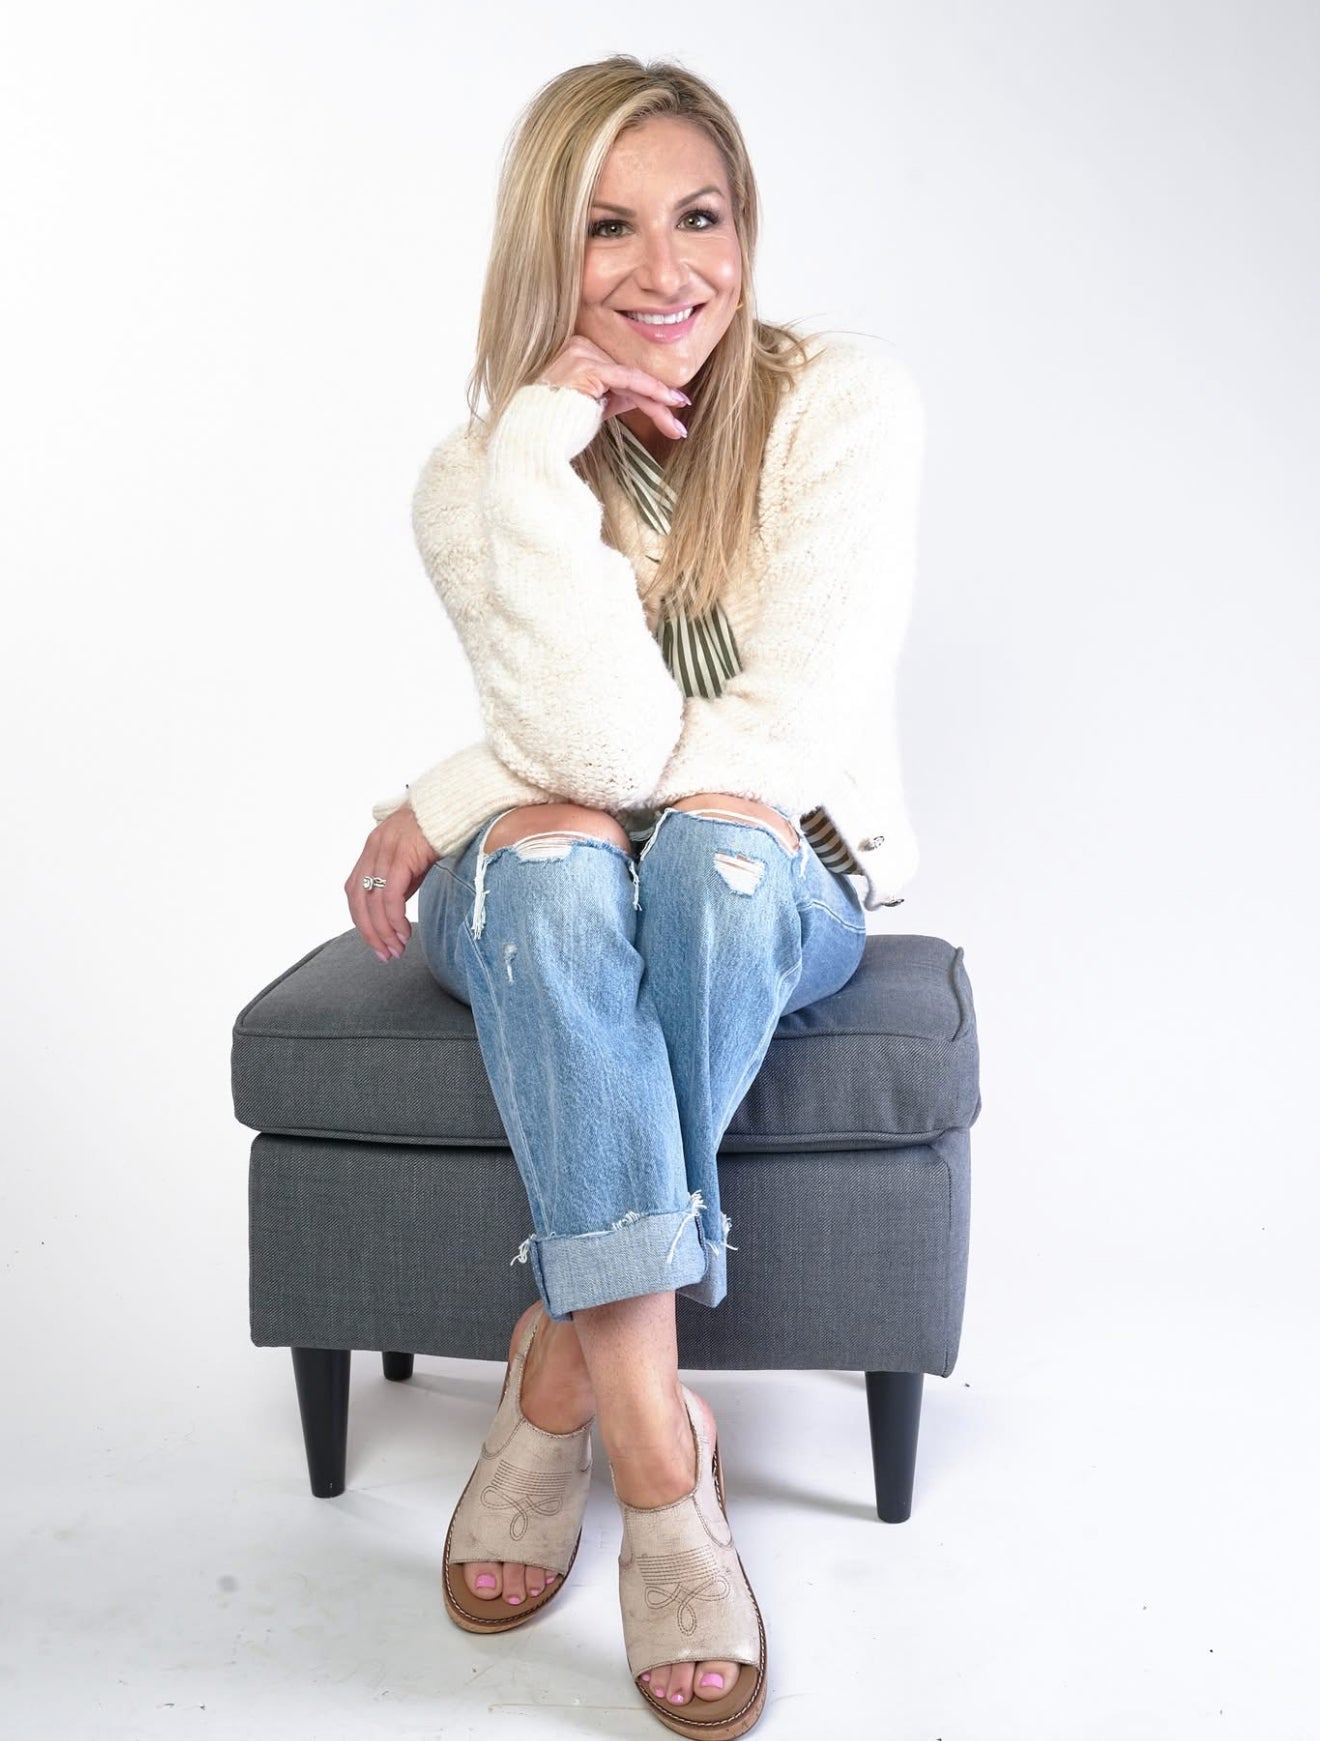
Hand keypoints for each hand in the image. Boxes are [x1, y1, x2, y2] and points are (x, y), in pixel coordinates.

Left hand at [345, 804, 438, 962]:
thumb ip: (401, 880)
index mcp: (372, 850)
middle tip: (384, 954)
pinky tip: (404, 932)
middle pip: (359, 900)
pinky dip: (394, 917)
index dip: (362, 921)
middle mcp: (374, 849)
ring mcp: (386, 851)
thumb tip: (395, 909)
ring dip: (383, 930)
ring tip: (397, 949)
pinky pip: (392, 893)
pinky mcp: (403, 855)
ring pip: (375, 901)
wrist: (456, 803)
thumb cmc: (438, 829)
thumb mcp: (413, 858)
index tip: (376, 942)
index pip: (355, 892)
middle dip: (369, 932)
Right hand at [536, 335, 689, 440]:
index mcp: (578, 351)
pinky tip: (668, 403)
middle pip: (629, 375)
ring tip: (675, 427)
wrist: (535, 440)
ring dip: (658, 405)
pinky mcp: (587, 366)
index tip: (671, 406)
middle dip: (656, 402)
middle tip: (677, 426)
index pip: (621, 372)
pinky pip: (627, 378)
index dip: (648, 391)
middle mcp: (578, 346)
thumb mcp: (596, 407)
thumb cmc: (560, 428)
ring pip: (631, 379)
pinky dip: (650, 391)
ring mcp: (581, 352)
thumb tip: (647, 395)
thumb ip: (617, 395)